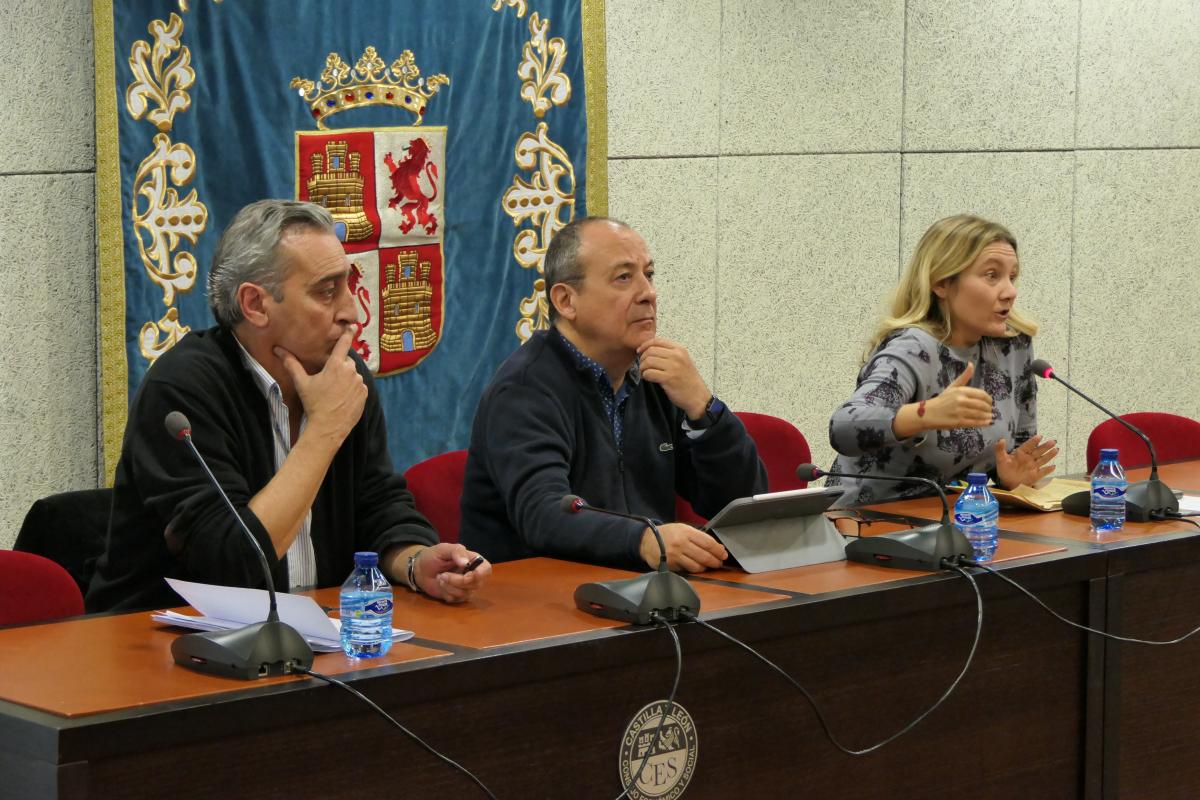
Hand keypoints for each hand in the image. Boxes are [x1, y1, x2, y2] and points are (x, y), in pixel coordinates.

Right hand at [275, 330, 365, 445]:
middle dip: (340, 367)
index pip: (344, 344)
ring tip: (335, 392)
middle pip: (347, 362)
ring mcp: (359, 383)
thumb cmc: (314, 403)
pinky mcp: (364, 394)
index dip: (348, 334)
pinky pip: (359, 387)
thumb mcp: (302, 383)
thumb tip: (278, 350)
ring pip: (353, 375)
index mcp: (336, 365)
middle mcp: (351, 371)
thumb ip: (292, 364)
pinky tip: (342, 398)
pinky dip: (352, 389)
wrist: (328, 426)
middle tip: (329, 380)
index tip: (354, 326)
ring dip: (346, 379)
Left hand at [413, 542, 490, 602]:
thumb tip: (466, 563)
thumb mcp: (443, 549)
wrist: (420, 570)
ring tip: (440, 577)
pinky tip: (441, 585)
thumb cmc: (434, 556)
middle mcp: (473, 575)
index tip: (466, 575)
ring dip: (449, 586)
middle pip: (476, 584)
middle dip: (457, 581)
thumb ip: (456, 551)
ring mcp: (466, 588)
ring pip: (465, 593)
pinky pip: (456, 600)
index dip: (479, 575)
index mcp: (474, 561)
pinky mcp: (458, 597)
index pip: (486, 570)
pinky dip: (446, 593)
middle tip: (442, 574)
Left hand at [637, 338, 710, 419]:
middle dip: (642, 358)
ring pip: (648, 361)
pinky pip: (649, 373)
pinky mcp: (668, 378)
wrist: (697, 396)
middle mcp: (676, 356)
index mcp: (679, 349)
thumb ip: (669, 353)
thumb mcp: (683, 360)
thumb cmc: (688, 380)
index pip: (656, 341)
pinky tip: (649, 378)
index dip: (644, 345)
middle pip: (650, 351)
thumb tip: (648, 349)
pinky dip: (645, 376)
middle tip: (643, 366)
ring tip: (646, 372)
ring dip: (643, 368)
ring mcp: (673, 367)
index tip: (640, 351)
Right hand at [640, 523, 726, 572]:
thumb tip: (717, 547)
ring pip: (697, 566)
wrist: (647, 541)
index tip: (723, 554)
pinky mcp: (670, 565)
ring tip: (708, 566)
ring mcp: (675, 555)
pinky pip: (687, 570)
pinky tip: (695, 567)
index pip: (708, 542)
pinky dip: (693, 569)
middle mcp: (681, 543)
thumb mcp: (682, 529)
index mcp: (686, 532)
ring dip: (705, 567)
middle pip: (704, 556)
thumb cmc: (667, 534)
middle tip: (719, 563)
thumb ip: (699, 537)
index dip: (718, 550)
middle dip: (715, 561)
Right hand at [923, 362, 993, 430]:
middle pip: (982, 405)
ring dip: (987, 416)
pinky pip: (975, 422)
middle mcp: (961, 400)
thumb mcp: (953, 386)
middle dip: (989, 408)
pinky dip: (983, 422)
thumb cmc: (942, 400)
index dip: (989, 399)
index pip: (982, 394)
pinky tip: (987, 422)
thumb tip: (971, 364)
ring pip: (980, 414)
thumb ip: (964, 376)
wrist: (928, 413)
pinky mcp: (959, 422)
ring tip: (990, 416)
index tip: (990, 402)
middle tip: (990, 410)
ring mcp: (960, 412)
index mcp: (961, 391)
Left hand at [995, 435, 1058, 488]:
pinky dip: (1048, 470)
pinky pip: (1043, 472)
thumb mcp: (1000, 459)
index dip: (1033, 441)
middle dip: (1045, 446)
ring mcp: (1033, 466)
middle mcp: (1029, 458)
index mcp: (1021, 453)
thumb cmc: (1004, 469)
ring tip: (1056, 449)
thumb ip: (1000, 449)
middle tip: (1053, 441)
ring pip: (1043, 459)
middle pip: (1038, 451)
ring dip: (1049, 455)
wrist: (1007, 482)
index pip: (1028, 446)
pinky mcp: (1035, 475)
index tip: (1039, 436)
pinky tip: (1053, 466)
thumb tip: (1001, 440)